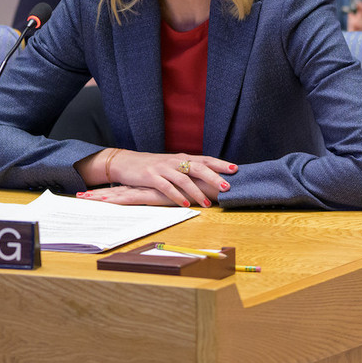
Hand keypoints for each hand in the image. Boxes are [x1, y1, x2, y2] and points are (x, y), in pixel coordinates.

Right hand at [74, 149, 236, 207]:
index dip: (220, 163)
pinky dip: (177, 196)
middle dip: (214, 177)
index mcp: (182, 158)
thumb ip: (188, 169)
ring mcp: (162, 168)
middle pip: (198, 167)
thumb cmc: (152, 166)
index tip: (235, 169)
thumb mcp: (172, 165)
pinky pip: (166, 187)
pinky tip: (185, 204)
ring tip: (207, 203)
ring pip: (184, 179)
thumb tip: (210, 177)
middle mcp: (174, 161)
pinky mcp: (150, 177)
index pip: (205, 159)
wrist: (126, 162)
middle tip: (227, 187)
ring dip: (197, 192)